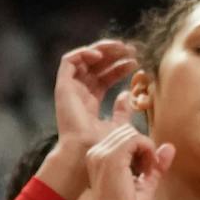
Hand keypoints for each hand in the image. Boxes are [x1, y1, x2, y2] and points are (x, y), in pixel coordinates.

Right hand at [36, 42, 137, 199]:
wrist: (85, 151)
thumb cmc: (101, 144)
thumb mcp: (119, 123)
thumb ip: (123, 109)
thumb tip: (128, 94)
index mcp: (90, 100)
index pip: (105, 75)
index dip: (120, 65)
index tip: (137, 61)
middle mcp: (79, 92)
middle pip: (95, 64)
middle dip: (114, 53)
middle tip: (132, 49)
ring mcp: (70, 89)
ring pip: (84, 58)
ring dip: (102, 49)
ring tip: (121, 48)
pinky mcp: (63, 87)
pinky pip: (68, 62)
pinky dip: (84, 53)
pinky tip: (101, 56)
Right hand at [86, 123, 173, 199]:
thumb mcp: (145, 183)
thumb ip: (156, 164)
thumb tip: (169, 146)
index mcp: (99, 157)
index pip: (125, 137)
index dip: (141, 149)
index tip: (144, 170)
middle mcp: (97, 152)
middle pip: (129, 132)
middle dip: (144, 147)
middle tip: (147, 171)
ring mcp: (103, 153)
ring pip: (134, 134)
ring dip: (147, 149)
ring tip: (146, 171)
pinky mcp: (113, 157)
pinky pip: (137, 139)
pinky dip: (148, 150)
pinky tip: (147, 169)